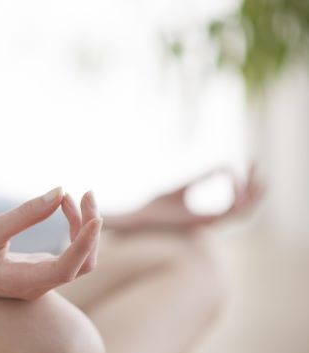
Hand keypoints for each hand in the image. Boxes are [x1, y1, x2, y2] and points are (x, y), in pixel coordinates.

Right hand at [0, 187, 102, 299]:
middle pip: (83, 264)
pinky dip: (71, 230)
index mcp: (22, 282)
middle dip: (90, 229)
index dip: (85, 243)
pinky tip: (62, 206)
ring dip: (82, 228)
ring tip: (71, 196)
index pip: (68, 268)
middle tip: (85, 193)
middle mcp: (36, 286)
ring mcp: (38, 281)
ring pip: (79, 260)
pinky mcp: (36, 271)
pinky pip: (66, 255)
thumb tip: (60, 191)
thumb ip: (25, 215)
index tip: (95, 216)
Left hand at [117, 165, 262, 232]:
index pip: (236, 203)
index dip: (243, 184)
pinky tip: (235, 180)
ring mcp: (209, 224)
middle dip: (254, 187)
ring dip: (253, 194)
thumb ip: (201, 178)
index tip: (238, 164)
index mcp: (208, 217)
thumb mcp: (183, 187)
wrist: (141, 218)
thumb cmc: (157, 206)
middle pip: (245, 208)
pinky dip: (237, 197)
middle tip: (255, 164)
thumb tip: (221, 166)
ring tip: (256, 174)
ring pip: (244, 213)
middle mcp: (212, 222)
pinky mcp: (204, 223)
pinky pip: (231, 212)